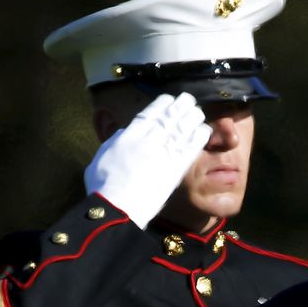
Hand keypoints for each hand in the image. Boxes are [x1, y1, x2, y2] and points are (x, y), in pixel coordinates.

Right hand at [84, 93, 210, 228]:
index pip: (149, 113)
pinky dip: (198, 137)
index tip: (169, 99)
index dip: (161, 104)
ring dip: (192, 118)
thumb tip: (125, 132)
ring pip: (183, 129)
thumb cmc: (104, 186)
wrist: (119, 207)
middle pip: (169, 118)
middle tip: (188, 100)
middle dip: (180, 107)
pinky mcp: (176, 168)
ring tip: (198, 112)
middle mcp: (149, 140)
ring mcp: (164, 153)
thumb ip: (116, 141)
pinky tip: (204, 130)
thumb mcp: (103, 156)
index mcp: (129, 135)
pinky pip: (191, 148)